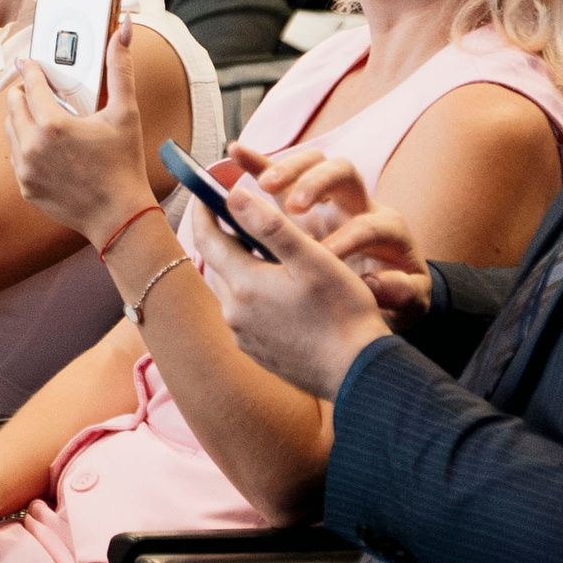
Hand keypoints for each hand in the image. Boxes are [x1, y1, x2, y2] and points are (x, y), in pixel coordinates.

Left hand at [2, 19, 154, 243]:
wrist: (119, 217)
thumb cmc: (124, 164)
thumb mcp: (125, 113)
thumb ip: (120, 68)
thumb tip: (124, 28)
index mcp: (53, 124)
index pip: (31, 84)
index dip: (31, 70)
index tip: (30, 62)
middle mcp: (32, 146)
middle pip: (13, 105)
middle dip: (23, 92)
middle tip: (35, 87)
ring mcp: (25, 169)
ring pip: (10, 130)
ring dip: (21, 118)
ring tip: (40, 114)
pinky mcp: (25, 187)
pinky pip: (16, 157)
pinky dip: (25, 146)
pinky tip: (43, 145)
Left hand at [198, 176, 391, 396]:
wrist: (358, 372)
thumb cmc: (343, 312)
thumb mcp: (311, 259)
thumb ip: (270, 225)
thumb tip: (233, 195)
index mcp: (244, 285)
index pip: (206, 239)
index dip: (204, 210)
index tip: (206, 190)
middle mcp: (234, 313)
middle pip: (217, 264)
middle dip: (226, 238)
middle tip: (245, 217)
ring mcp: (244, 337)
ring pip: (232, 290)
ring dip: (241, 268)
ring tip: (268, 253)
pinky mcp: (257, 352)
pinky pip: (244, 314)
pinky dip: (253, 295)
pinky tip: (281, 292)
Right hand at [233, 146, 429, 323]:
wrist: (385, 288)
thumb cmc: (395, 293)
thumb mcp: (408, 299)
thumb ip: (400, 292)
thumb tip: (379, 285)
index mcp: (385, 229)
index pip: (367, 223)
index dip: (348, 237)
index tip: (328, 257)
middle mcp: (357, 204)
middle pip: (341, 173)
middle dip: (317, 184)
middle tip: (294, 207)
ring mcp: (328, 199)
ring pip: (310, 165)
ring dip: (287, 170)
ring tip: (264, 186)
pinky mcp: (302, 199)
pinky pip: (279, 173)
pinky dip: (258, 162)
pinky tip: (236, 153)